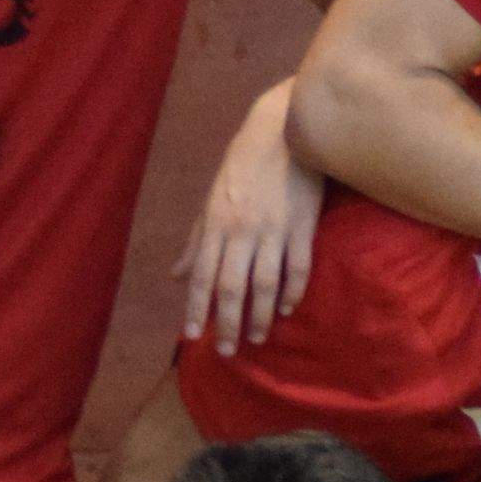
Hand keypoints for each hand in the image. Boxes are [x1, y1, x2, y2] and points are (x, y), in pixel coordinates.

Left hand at [179, 79, 320, 353]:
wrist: (284, 130)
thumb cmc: (244, 165)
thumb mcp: (212, 200)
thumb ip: (196, 240)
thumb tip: (177, 275)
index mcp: (216, 224)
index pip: (202, 276)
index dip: (196, 309)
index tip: (192, 337)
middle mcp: (241, 230)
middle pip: (232, 287)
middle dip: (227, 323)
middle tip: (226, 351)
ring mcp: (274, 230)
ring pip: (265, 284)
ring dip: (260, 316)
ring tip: (257, 338)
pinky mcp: (303, 226)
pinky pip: (298, 268)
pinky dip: (292, 292)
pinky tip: (286, 309)